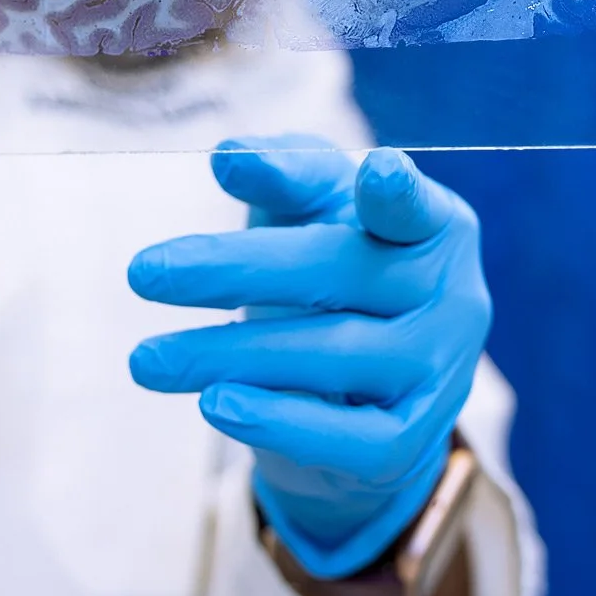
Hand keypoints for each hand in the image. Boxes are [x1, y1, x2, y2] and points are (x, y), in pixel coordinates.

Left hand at [128, 138, 488, 578]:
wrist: (356, 395)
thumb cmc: (333, 274)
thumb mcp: (313, 213)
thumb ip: (282, 174)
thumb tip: (231, 153)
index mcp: (434, 223)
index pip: (409, 204)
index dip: (393, 192)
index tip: (375, 171)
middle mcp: (453, 294)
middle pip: (341, 272)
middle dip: (235, 270)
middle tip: (143, 272)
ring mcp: (440, 372)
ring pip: (335, 357)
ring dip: (229, 354)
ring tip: (148, 360)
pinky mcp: (411, 442)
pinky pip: (348, 439)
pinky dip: (280, 422)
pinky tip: (216, 403)